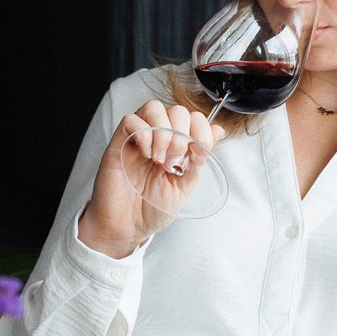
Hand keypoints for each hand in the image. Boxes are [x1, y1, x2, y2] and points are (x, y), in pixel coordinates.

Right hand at [79, 102, 226, 258]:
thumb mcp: (184, 186)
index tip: (201, 153)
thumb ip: (197, 159)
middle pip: (176, 110)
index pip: (194, 119)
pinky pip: (130, 120)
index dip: (202, 131)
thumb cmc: (152, 208)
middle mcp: (158, 138)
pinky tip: (147, 155)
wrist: (128, 227)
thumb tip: (218, 131)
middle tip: (176, 161)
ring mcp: (138, 138)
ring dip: (164, 132)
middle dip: (183, 134)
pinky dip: (144, 135)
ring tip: (161, 159)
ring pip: (153, 107)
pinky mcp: (119, 142)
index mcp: (176, 146)